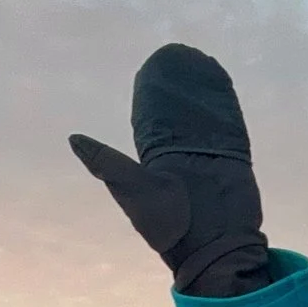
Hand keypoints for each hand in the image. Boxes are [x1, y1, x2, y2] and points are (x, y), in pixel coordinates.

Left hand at [70, 44, 273, 297]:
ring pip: (206, 118)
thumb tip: (74, 138)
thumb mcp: (132, 191)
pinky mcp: (233, 161)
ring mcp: (209, 158)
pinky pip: (230, 128)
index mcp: (157, 163)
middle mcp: (183, 157)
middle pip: (182, 114)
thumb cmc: (168, 229)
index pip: (153, 122)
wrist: (214, 251)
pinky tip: (225, 86)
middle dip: (182, 88)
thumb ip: (107, 163)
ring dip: (205, 93)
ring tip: (204, 64)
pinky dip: (226, 108)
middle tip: (181, 55)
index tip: (152, 70)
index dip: (152, 99)